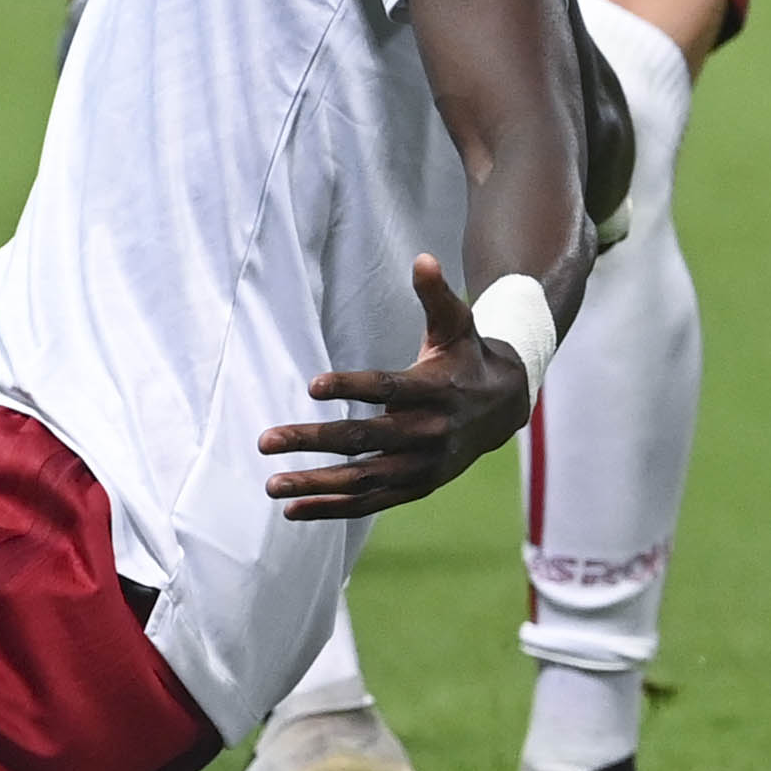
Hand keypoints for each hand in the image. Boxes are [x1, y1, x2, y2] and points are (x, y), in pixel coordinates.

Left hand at [259, 254, 532, 521]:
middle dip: (313, 441)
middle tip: (266, 440)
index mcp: (436, 390)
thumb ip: (436, 294)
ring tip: (272, 485)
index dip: (352, 386)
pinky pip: (371, 503)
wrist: (504, 405)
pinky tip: (294, 511)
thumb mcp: (457, 322)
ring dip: (317, 485)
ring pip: (364, 480)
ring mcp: (423, 466)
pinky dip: (333, 509)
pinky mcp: (417, 487)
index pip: (389, 389)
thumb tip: (424, 258)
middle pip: (365, 440)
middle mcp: (429, 433)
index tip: (312, 385)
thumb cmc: (466, 355)